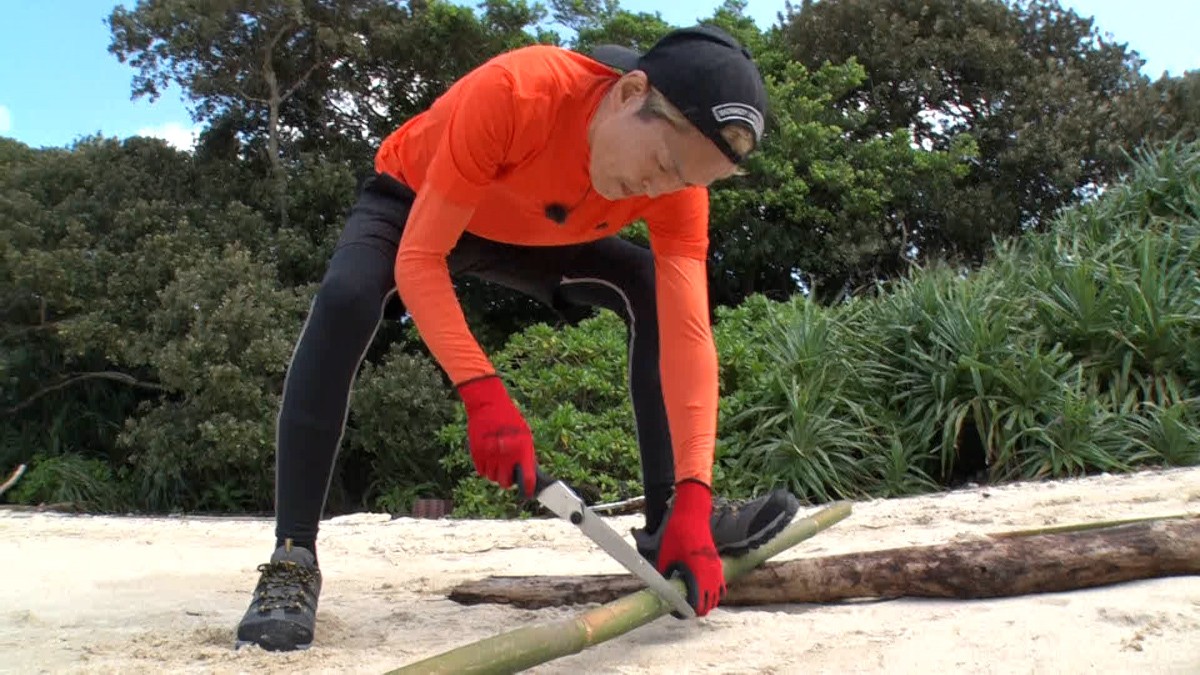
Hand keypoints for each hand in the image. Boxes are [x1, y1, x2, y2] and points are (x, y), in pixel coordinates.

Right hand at [456, 375, 536, 496]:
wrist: (488, 405)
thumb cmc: (510, 419)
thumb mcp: (525, 435)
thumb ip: (526, 455)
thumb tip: (527, 472)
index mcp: (521, 451)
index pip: (526, 479)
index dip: (528, 489)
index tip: (528, 492)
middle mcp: (505, 456)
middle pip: (505, 483)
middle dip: (508, 481)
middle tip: (509, 475)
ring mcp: (490, 456)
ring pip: (492, 478)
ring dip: (496, 475)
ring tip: (498, 465)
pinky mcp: (476, 453)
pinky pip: (481, 471)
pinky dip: (485, 469)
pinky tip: (489, 460)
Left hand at [656, 479, 725, 616]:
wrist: (691, 516)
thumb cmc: (676, 535)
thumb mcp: (664, 558)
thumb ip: (665, 577)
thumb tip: (663, 590)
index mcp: (698, 577)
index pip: (695, 607)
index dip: (683, 612)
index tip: (674, 609)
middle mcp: (711, 577)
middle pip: (707, 606)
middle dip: (693, 608)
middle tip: (679, 603)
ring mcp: (717, 571)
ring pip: (716, 598)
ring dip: (704, 601)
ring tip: (688, 596)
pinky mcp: (718, 564)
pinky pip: (720, 587)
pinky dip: (712, 592)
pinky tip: (699, 586)